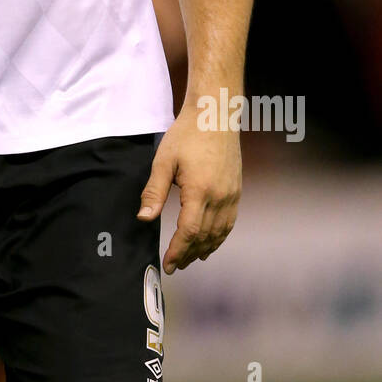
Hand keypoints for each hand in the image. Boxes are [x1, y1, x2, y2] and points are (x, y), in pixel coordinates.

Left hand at [136, 104, 241, 273]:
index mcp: (199, 191)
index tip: (168, 264)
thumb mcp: (163, 161)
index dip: (178, 251)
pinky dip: (219, 237)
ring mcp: (232, 195)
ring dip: (204, 249)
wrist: (216, 115)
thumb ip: (154, 192)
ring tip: (190, 259)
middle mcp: (220, 197)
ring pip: (220, 233)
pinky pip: (230, 223)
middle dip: (189, 254)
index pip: (189, 231)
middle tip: (175, 266)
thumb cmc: (187, 135)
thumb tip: (144, 219)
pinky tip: (210, 243)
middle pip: (205, 237)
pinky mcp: (237, 190)